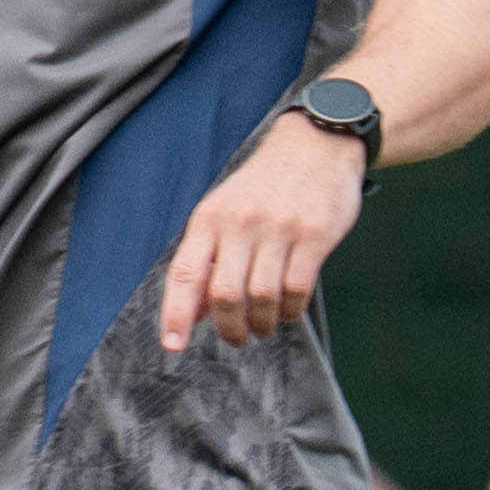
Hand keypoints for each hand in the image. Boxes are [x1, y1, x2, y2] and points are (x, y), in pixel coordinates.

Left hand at [151, 113, 368, 355]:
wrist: (317, 144)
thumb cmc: (265, 186)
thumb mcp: (225, 212)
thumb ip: (209, 259)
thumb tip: (195, 313)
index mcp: (210, 218)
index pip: (184, 273)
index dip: (176, 313)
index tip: (173, 346)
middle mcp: (240, 222)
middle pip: (225, 293)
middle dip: (229, 328)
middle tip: (238, 339)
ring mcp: (278, 228)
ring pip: (262, 296)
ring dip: (262, 323)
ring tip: (264, 327)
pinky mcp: (314, 234)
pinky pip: (297, 288)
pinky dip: (291, 310)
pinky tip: (288, 311)